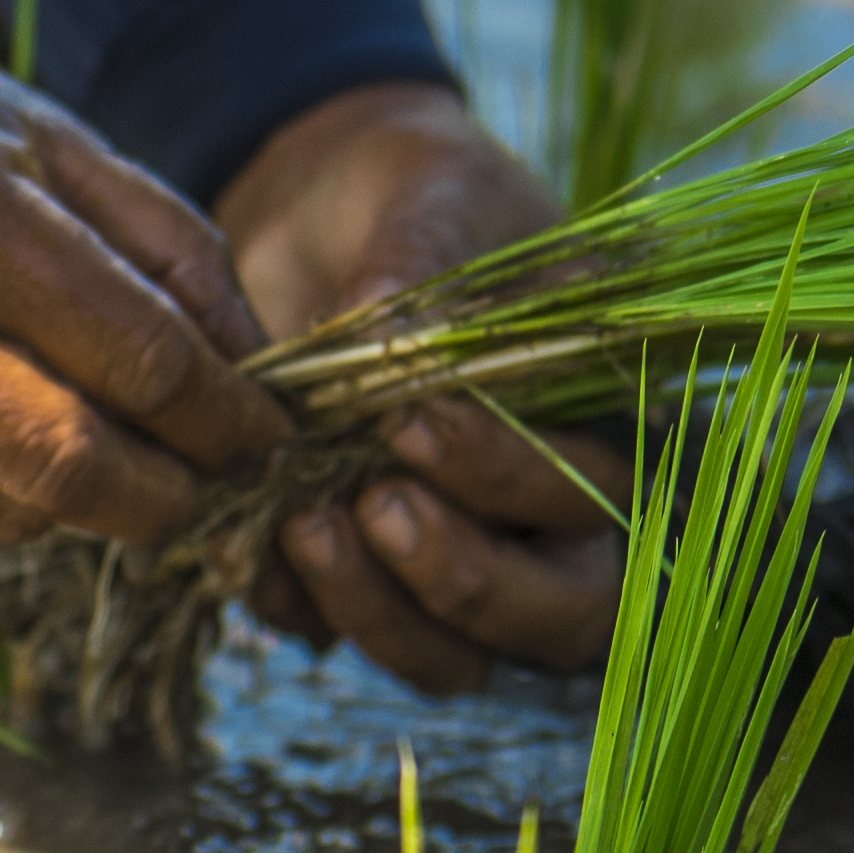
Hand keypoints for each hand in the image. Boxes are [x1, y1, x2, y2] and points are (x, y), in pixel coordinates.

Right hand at [0, 0, 288, 549]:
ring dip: (91, 508)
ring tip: (128, 463)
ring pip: (7, 511)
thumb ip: (149, 230)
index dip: (231, 413)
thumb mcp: (24, 119)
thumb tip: (243, 350)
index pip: (143, 360)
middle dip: (176, 496)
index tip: (271, 428)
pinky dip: (4, 496)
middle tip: (218, 480)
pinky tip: (23, 443)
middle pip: (78, 471)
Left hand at [213, 82, 624, 693]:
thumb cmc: (414, 195)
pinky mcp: (364, 571)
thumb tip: (400, 338)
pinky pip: (342, 635)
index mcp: (610, 425)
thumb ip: (429, 267)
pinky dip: (296, 606)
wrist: (319, 208)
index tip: (409, 420)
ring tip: (299, 526)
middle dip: (462, 580)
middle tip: (371, 506)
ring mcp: (460, 557)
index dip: (510, 479)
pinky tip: (244, 541)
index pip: (602, 502)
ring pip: (450, 657)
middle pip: (553, 619)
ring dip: (377, 610)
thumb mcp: (433, 200)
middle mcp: (553, 517)